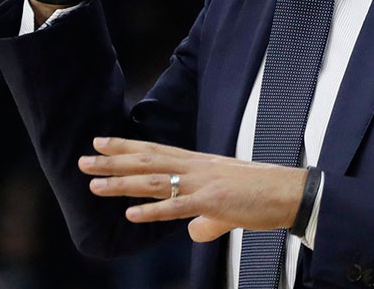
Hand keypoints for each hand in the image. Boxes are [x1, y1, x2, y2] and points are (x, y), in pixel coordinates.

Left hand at [79, 137, 308, 242]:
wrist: (289, 192)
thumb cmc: (261, 195)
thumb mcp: (227, 207)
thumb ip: (207, 220)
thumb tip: (195, 231)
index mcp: (199, 164)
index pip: (155, 150)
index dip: (126, 147)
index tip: (100, 142)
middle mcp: (196, 168)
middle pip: (147, 160)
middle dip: (113, 161)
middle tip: (83, 159)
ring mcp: (203, 183)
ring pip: (154, 180)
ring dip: (122, 183)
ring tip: (95, 185)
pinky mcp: (213, 202)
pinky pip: (177, 207)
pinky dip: (152, 211)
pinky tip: (130, 215)